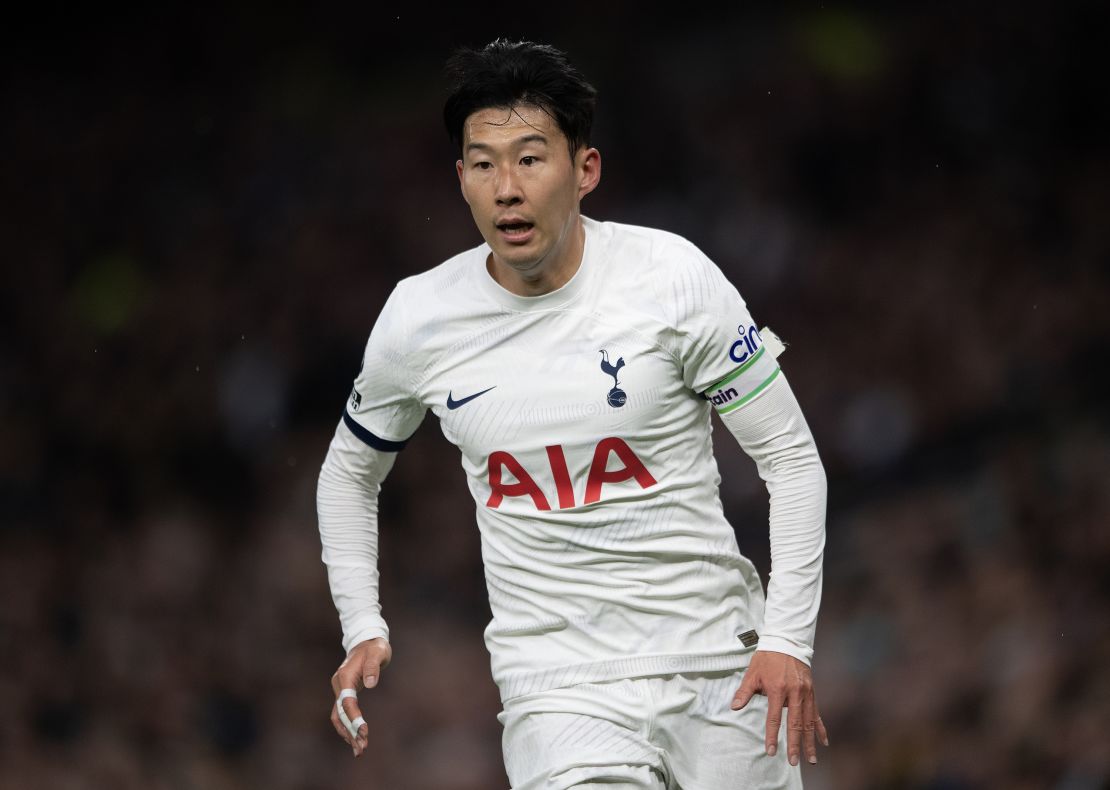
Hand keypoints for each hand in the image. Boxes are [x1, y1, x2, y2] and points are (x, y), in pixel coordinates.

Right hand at [329, 637, 391, 756]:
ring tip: (359, 751)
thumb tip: (371, 684)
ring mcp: (340, 690)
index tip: (364, 733)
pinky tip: (354, 739)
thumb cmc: (374, 647)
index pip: (347, 702)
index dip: (354, 719)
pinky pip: (342, 714)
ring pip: (339, 717)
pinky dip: (347, 728)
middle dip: (351, 733)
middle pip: (340, 714)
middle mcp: (339, 685)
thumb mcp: (377, 652)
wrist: (367, 641)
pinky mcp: (344, 694)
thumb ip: (373, 666)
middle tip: (362, 749)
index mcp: (345, 676)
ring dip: (348, 734)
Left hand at [731, 649, 828, 765]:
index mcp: (777, 688)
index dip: (772, 736)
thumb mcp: (752, 673)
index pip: (774, 718)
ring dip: (809, 742)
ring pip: (809, 722)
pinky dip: (820, 729)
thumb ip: (744, 691)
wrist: (786, 642)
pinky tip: (824, 742)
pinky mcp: (812, 692)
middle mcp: (794, 692)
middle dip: (795, 745)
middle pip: (795, 724)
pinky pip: (817, 714)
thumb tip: (734, 707)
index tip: (771, 751)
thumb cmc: (767, 658)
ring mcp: (806, 693)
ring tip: (811, 760)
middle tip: (793, 762)